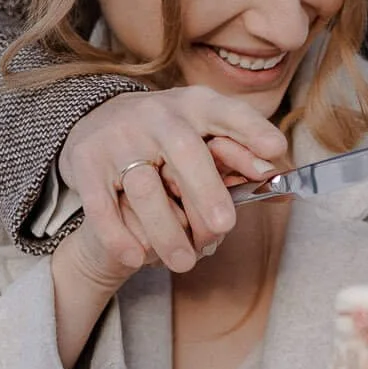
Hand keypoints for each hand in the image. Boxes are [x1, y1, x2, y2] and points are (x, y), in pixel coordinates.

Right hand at [59, 89, 286, 273]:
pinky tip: (136, 259)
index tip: (275, 150)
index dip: (252, 130)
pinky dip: (119, 236)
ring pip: (144, 186)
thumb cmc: (167, 139)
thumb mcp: (204, 136)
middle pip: (184, 151)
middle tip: (223, 226)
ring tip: (184, 262)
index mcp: (195, 106)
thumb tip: (281, 185)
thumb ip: (241, 158)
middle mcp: (157, 114)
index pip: (228, 112)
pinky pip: (102, 205)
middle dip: (205, 190)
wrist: (96, 121)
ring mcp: (118, 136)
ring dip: (166, 230)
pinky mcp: (86, 162)